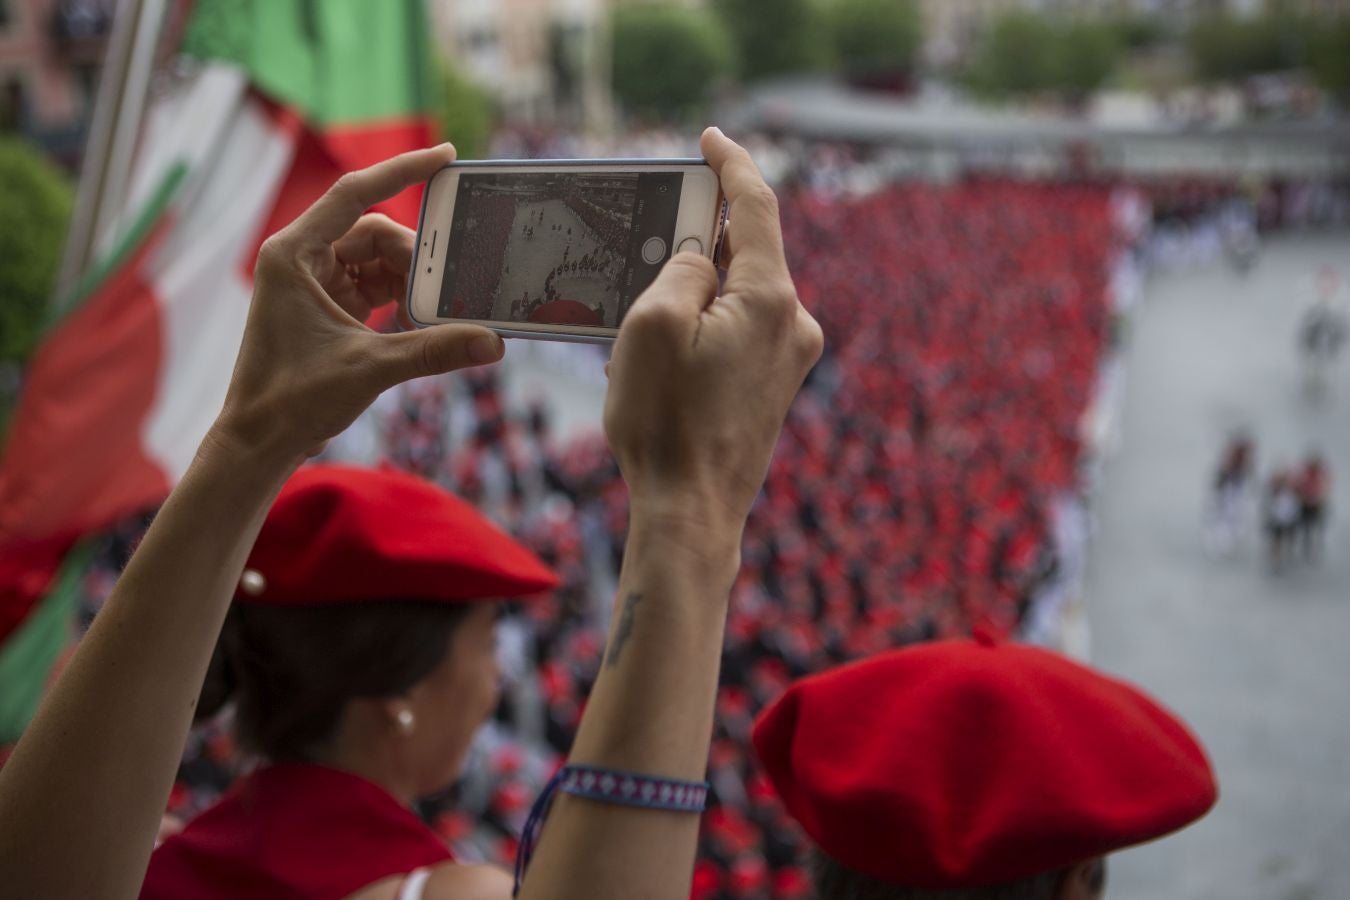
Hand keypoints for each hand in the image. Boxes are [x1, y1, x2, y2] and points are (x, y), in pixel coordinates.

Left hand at [214, 144, 504, 460]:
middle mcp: (301, 259)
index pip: (355, 194)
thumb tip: (492, 342)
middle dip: (415, 258)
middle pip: (374, 232)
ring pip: (378, 261)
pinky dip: (400, 300)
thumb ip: (434, 350)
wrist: (259, 442)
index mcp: (294, 254)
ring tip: (432, 315)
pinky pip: (374, 286)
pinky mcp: (327, 307)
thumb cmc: (292, 400)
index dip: (401, 171)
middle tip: (447, 290)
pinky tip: (418, 324)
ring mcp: (314, 283)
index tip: (444, 155)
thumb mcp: (371, 368)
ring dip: (409, 283)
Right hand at [603, 128, 822, 534]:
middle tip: (653, 236)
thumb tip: (704, 258)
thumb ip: (683, 269)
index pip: (758, 205)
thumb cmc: (665, 424)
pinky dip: (708, 321)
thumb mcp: (651, 325)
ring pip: (742, 294)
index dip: (731, 164)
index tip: (710, 139)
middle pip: (749, 251)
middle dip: (703, 236)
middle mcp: (795, 323)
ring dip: (699, 288)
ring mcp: (791, 358)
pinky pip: (743, 330)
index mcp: (772, 298)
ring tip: (646, 315)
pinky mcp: (778, 385)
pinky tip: (668, 350)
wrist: (692, 513)